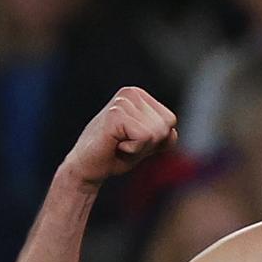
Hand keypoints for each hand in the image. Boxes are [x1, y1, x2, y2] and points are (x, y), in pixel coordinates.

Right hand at [61, 86, 177, 187]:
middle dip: (149, 143)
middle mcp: (130, 93)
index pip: (170, 120)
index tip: (133, 140)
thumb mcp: (148, 144)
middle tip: (125, 144)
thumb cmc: (116, 155)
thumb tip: (172, 132)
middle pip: (165, 125)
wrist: (88, 168)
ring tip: (119, 144)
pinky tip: (116, 145)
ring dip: (140, 147)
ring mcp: (122, 102)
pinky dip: (134, 149)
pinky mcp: (115, 114)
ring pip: (156, 132)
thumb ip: (165, 137)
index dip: (156, 139)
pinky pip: (145, 137)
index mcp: (139, 95)